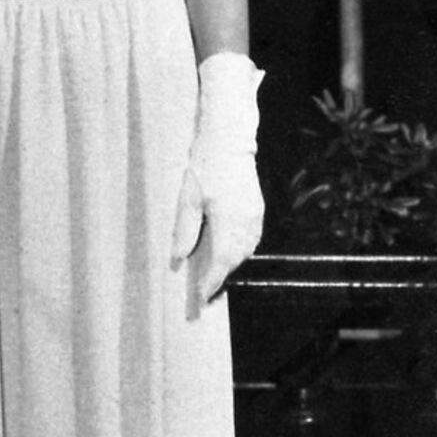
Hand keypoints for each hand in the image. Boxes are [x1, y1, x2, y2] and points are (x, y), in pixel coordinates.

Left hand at [171, 157, 264, 303]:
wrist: (229, 139)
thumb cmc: (205, 164)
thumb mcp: (187, 196)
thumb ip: (185, 228)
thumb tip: (179, 257)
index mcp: (227, 220)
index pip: (221, 262)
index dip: (212, 282)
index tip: (202, 297)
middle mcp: (245, 221)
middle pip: (235, 260)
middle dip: (221, 277)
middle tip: (206, 292)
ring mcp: (255, 215)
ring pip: (245, 250)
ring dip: (231, 265)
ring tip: (215, 276)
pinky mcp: (257, 208)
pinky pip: (251, 238)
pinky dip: (240, 250)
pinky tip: (229, 252)